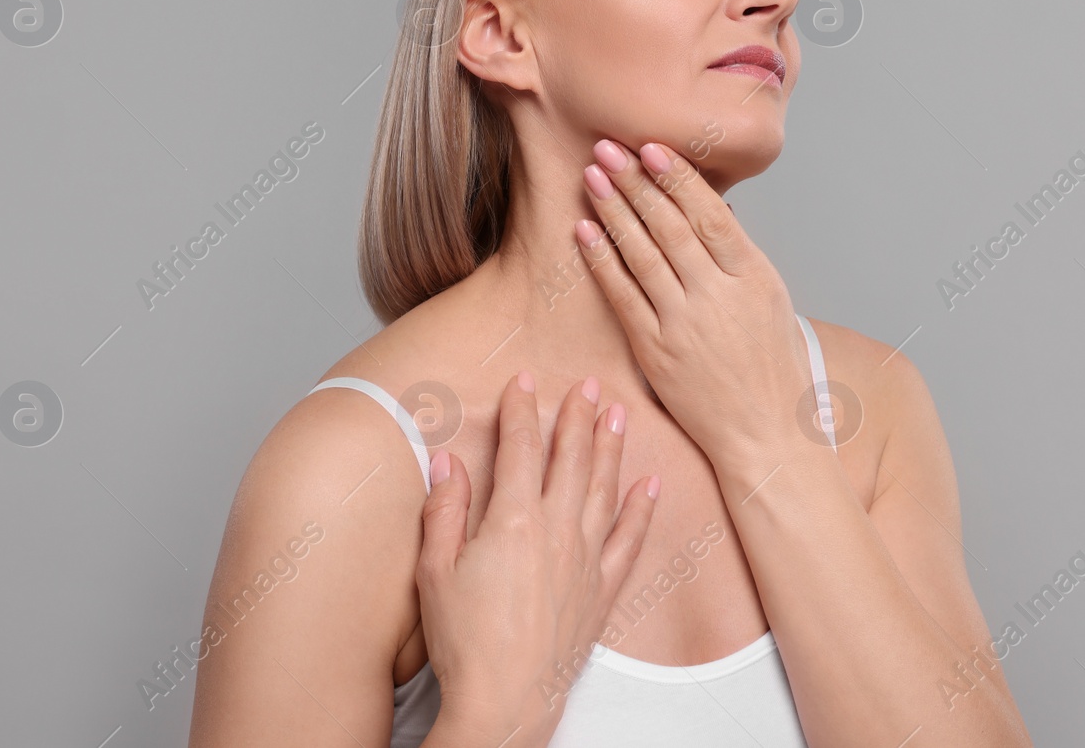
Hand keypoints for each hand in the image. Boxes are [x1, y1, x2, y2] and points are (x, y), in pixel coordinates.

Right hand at [416, 371, 657, 746]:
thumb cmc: (465, 642)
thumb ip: (445, 510)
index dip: (522, 411)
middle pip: (571, 459)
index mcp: (513, 521)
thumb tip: (447, 461)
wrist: (505, 702)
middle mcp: (557, 532)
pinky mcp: (602, 591)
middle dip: (578, 416)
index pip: (521, 449)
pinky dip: (640, 510)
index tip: (525, 382)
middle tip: (588, 383)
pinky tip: (648, 486)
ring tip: (618, 414)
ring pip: (603, 489)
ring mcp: (585, 560)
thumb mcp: (435, 571)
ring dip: (611, 447)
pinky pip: (629, 541)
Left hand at [575, 138, 815, 471]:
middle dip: (635, 182)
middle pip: (668, 227)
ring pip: (641, 255)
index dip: (677, 178)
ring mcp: (683, 324)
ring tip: (593, 175)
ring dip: (614, 210)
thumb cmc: (776, 369)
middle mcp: (716, 297)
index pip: (709, 215)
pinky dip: (602, 261)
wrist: (766, 436)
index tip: (652, 147)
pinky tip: (584, 231)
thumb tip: (714, 211)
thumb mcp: (773, 302)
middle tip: (608, 148)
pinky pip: (622, 297)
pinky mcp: (655, 351)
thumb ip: (739, 258)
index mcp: (753, 278)